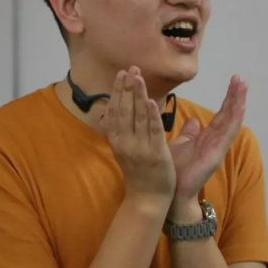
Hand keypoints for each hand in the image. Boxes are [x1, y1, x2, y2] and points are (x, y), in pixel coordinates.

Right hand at [101, 66, 175, 201]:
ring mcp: (139, 148)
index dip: (117, 92)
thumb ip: (121, 128)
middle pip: (124, 110)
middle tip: (131, 68)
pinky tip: (152, 101)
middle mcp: (124, 142)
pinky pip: (153, 132)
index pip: (114, 111)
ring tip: (139, 77)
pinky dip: (152, 116)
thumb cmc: (138, 173)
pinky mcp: (155, 154)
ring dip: (138, 96)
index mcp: (117, 140)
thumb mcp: (123, 149)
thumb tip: (112, 109)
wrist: (146, 199)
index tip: (121, 74)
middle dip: (127, 88)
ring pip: (138, 117)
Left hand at [169, 75, 247, 202]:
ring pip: (231, 121)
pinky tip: (240, 107)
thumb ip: (188, 134)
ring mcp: (217, 147)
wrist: (170, 192)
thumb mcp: (181, 146)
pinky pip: (227, 134)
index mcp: (207, 138)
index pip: (221, 114)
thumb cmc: (175, 170)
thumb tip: (193, 121)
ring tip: (243, 86)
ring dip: (238, 103)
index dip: (228, 98)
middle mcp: (215, 141)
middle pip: (228, 114)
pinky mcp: (216, 154)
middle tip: (241, 79)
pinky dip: (234, 120)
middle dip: (235, 96)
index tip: (234, 81)